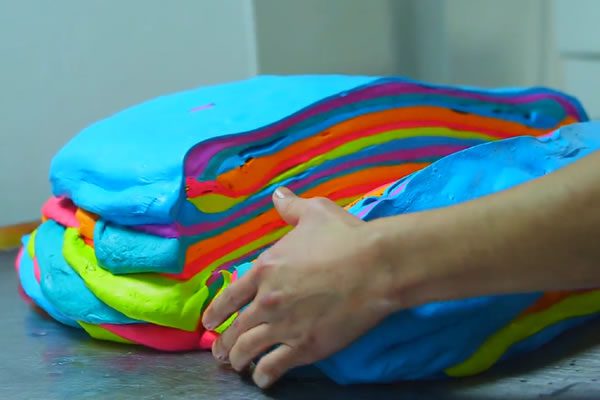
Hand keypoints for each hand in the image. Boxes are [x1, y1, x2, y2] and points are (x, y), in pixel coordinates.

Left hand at [202, 187, 393, 388]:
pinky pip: (274, 367)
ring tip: (236, 365)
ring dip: (238, 360)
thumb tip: (278, 194)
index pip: (229, 296)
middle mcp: (266, 300)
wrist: (375, 266)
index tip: (209, 323)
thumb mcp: (315, 212)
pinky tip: (262, 379)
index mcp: (264, 268)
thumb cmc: (345, 236)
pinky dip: (264, 375)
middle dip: (223, 343)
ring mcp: (284, 325)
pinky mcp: (305, 346)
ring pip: (248, 350)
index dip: (215, 312)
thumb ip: (291, 207)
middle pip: (235, 328)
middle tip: (220, 352)